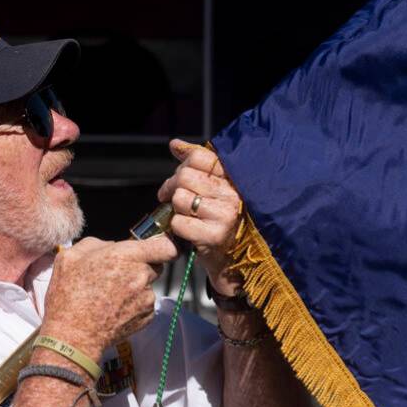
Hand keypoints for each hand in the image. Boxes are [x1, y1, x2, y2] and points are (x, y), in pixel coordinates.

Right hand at [40, 235, 178, 360]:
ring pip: (149, 285)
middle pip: (156, 265)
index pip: (165, 246)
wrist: (74, 335)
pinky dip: (135, 304)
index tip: (156, 248)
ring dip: (136, 287)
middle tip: (119, 274)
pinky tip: (115, 308)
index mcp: (125, 256)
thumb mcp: (70, 257)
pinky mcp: (148, 316)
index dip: (163, 246)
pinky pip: (146, 303)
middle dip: (142, 266)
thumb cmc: (69, 296)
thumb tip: (112, 245)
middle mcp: (141, 276)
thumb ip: (96, 244)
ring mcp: (147, 298)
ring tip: (111, 295)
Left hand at [156, 140, 243, 295]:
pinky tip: (188, 233)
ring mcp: (224, 216)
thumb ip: (196, 165)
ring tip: (187, 218)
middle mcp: (233, 196)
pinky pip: (178, 222)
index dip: (183, 166)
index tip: (179, 180)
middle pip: (185, 177)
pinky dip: (176, 229)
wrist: (231, 262)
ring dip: (176, 210)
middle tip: (175, 202)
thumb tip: (175, 144)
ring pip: (180, 199)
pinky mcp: (213, 236)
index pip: (201, 157)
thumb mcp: (212, 191)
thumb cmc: (218, 223)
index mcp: (233, 181)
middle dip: (173, 189)